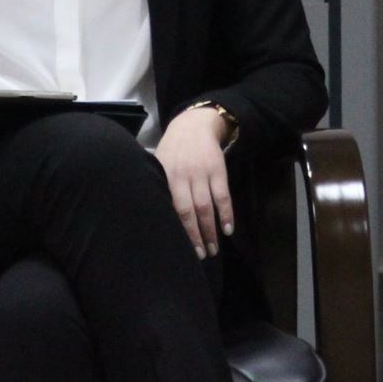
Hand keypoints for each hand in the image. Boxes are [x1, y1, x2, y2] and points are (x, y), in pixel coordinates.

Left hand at [155, 105, 234, 259]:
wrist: (193, 124)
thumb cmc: (172, 150)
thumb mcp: (159, 165)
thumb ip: (158, 187)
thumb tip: (154, 217)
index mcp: (166, 177)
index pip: (172, 209)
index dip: (178, 230)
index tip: (180, 250)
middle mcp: (184, 176)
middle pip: (190, 211)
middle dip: (195, 236)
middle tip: (200, 256)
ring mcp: (202, 173)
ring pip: (207, 207)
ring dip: (211, 230)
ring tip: (213, 249)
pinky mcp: (218, 170)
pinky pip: (223, 196)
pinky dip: (227, 213)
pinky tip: (228, 229)